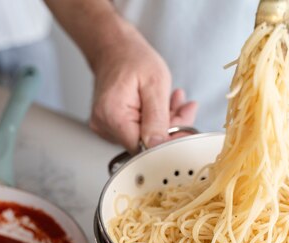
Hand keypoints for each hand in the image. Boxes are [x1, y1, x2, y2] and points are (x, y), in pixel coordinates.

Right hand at [88, 27, 196, 151]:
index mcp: (112, 116)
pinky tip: (160, 105)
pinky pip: (138, 131)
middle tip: (184, 108)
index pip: (143, 148)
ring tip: (172, 101)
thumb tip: (158, 146)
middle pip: (144, 144)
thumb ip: (157, 118)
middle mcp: (104, 125)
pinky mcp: (111, 126)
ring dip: (164, 123)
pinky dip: (154, 120)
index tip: (184, 129)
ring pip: (144, 138)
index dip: (166, 142)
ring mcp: (105, 127)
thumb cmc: (131, 58)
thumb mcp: (155, 83)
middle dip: (169, 129)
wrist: (114, 47)